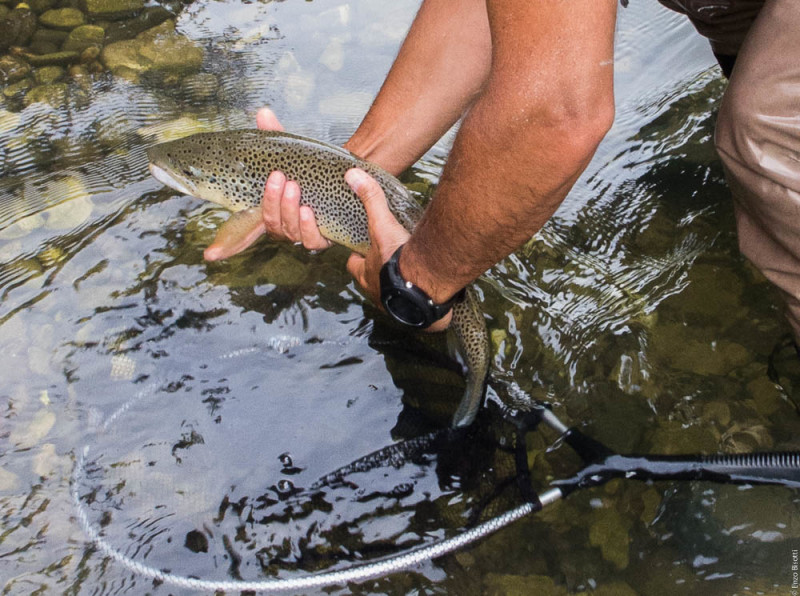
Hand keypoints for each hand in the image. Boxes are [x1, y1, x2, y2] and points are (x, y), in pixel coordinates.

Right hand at [203, 109, 331, 260]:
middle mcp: (284, 226)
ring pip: (289, 232)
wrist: (348, 178)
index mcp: (270, 211)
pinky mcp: (324, 237)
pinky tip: (310, 211)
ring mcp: (303, 233)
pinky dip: (309, 226)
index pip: (242, 234)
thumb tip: (263, 113)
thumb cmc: (314, 168)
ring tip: (295, 187)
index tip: (210, 255)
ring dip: (289, 209)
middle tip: (278, 178)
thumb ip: (276, 135)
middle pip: (270, 224)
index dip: (225, 247)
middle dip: (271, 202)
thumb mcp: (292, 152)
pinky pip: (312, 240)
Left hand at [344, 168, 450, 331]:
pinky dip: (416, 295)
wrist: (425, 289)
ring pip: (390, 293)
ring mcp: (393, 306)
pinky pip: (411, 304)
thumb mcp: (383, 225)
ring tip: (409, 270)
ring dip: (396, 284)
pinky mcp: (413, 314)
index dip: (358, 255)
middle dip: (377, 270)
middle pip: (371, 280)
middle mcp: (375, 293)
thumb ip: (371, 200)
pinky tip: (426, 286)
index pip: (353, 264)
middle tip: (389, 257)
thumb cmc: (399, 259)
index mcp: (364, 274)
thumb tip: (353, 175)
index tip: (365, 247)